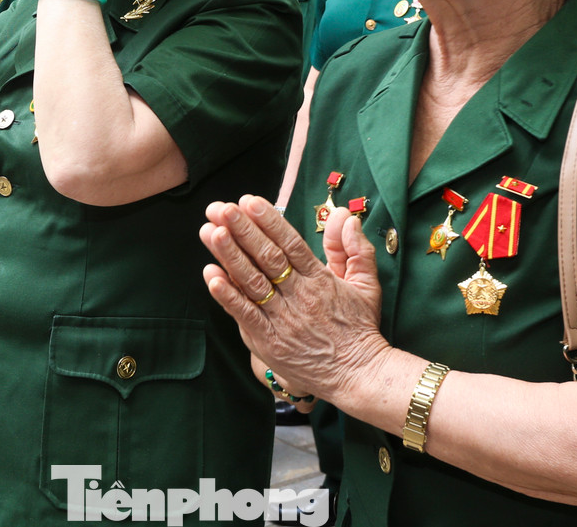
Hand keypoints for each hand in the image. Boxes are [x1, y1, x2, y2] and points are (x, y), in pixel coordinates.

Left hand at [200, 195, 388, 406]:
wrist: (358, 375)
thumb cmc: (360, 328)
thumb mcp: (366, 285)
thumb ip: (354, 249)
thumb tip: (345, 215)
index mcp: (320, 280)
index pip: (291, 244)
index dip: (269, 222)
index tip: (249, 201)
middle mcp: (299, 296)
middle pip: (267, 258)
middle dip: (242, 230)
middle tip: (220, 208)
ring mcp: (282, 320)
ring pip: (252, 282)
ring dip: (229, 256)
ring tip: (210, 232)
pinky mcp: (269, 342)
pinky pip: (245, 316)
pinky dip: (227, 296)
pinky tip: (211, 276)